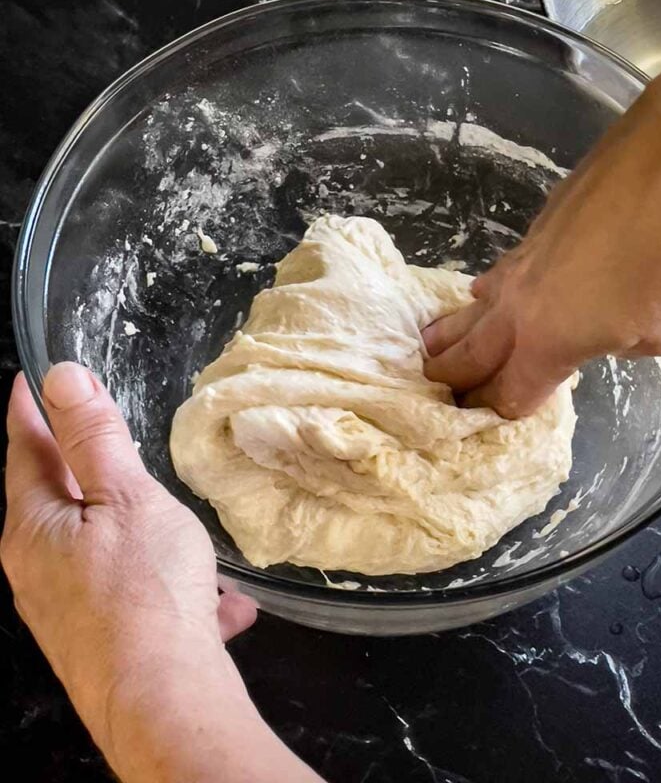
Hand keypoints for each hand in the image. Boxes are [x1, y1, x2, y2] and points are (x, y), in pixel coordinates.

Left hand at [1, 364, 319, 781]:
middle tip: (109, 435)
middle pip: (57, 499)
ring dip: (138, 530)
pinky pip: (131, 594)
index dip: (31, 408)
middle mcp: (35, 569)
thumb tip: (60, 378)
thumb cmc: (144, 589)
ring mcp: (64, 610)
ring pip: (101, 548)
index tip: (31, 376)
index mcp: (33, 525)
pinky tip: (218, 601)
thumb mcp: (126, 497)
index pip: (25, 448)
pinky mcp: (98, 642)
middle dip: (88, 468)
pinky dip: (166, 583)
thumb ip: (94, 437)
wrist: (164, 703)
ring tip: (177, 525)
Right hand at [422, 58, 660, 418]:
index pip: (507, 393)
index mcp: (545, 344)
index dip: (495, 414)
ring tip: (428, 347)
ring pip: (473, 309)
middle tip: (431, 393)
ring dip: (451, 334)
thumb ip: (624, 345)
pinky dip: (485, 293)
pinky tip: (482, 292)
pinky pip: (498, 275)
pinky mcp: (534, 231)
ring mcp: (521, 264)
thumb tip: (609, 328)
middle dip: (451, 380)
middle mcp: (519, 307)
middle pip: (472, 354)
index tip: (483, 425)